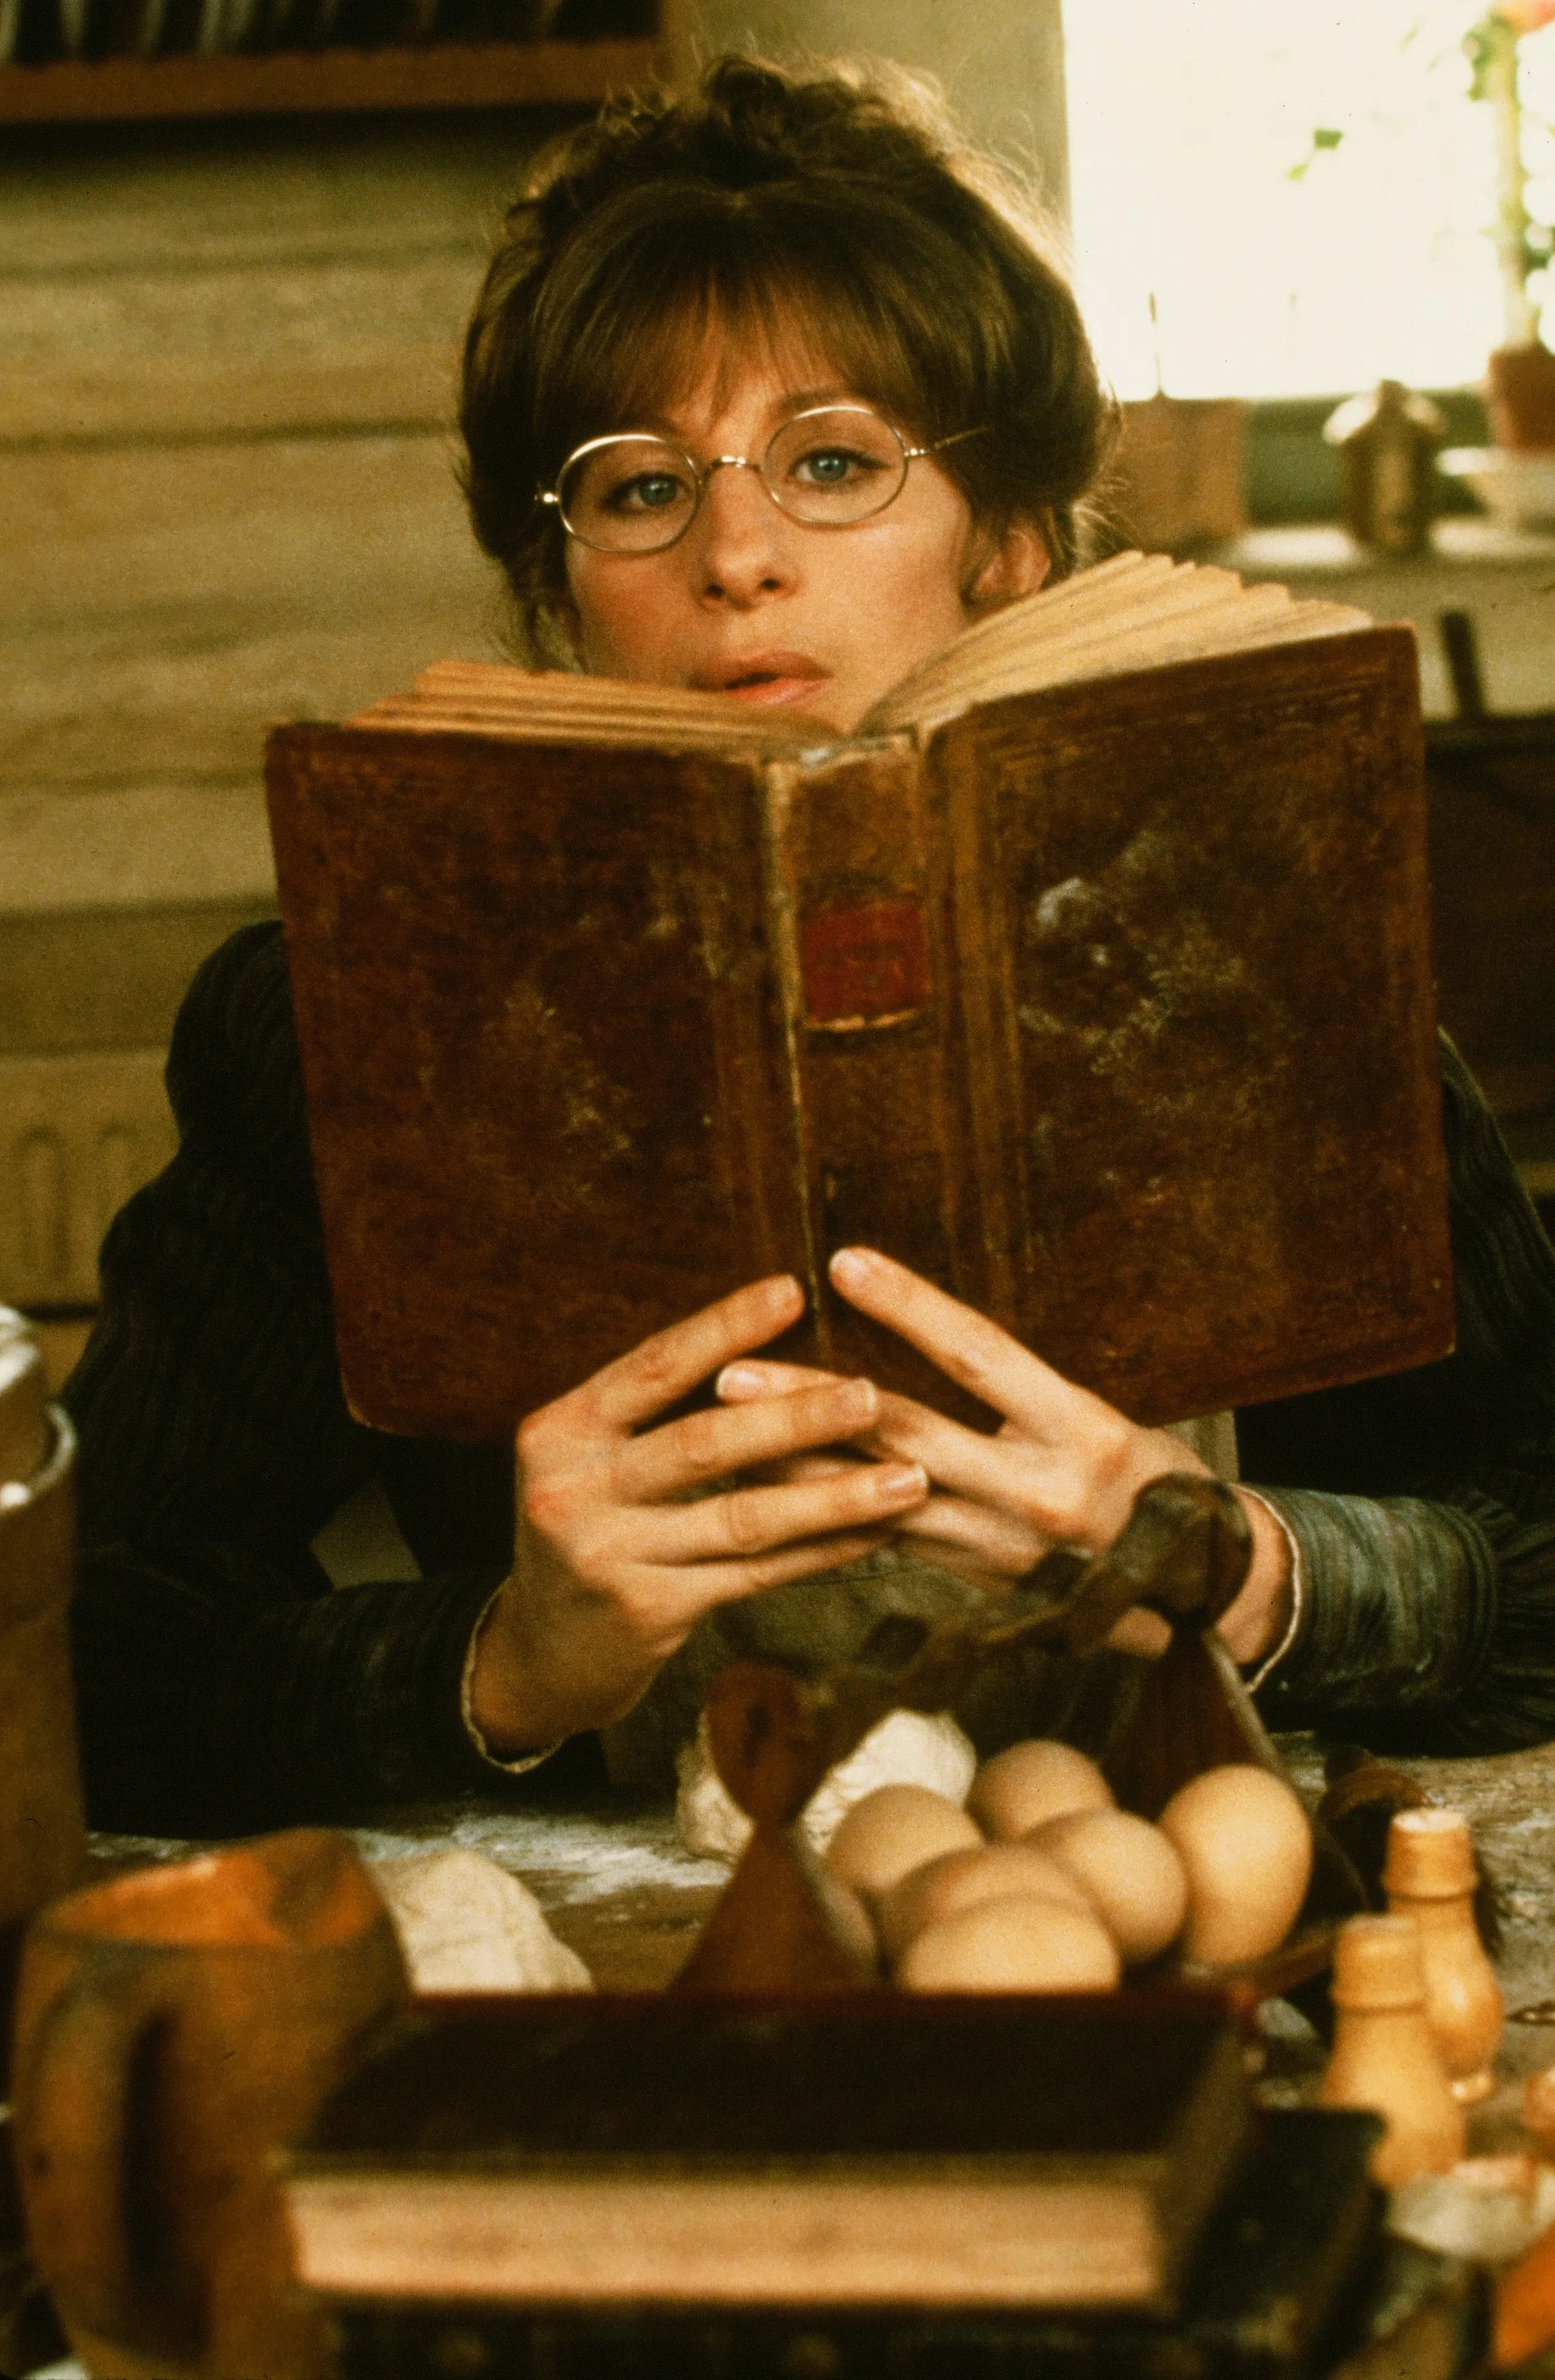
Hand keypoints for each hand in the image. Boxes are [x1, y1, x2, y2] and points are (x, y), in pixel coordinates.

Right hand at [466, 1272, 929, 1755]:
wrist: (541, 1649)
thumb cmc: (590, 1526)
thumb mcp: (589, 1458)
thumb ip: (650, 1411)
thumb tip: (764, 1345)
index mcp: (560, 1431)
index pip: (651, 1368)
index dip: (722, 1327)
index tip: (791, 1292)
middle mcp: (573, 1491)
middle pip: (703, 1444)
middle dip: (795, 1418)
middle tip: (872, 1395)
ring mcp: (609, 1557)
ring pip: (742, 1518)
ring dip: (833, 1497)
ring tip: (908, 1477)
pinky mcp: (648, 1612)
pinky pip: (754, 1574)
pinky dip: (820, 1551)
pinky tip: (874, 1534)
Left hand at [715, 1247, 1292, 1668]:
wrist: (1199, 1591)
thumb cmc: (1151, 1481)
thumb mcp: (1104, 1419)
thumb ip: (1019, 1390)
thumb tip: (927, 1327)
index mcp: (1082, 1431)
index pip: (980, 1354)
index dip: (911, 1306)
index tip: (845, 1262)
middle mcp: (1037, 1494)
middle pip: (906, 1436)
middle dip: (812, 1405)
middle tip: (734, 1372)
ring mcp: (999, 1550)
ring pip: (875, 1499)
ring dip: (794, 1468)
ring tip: (725, 1435)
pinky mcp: (972, 1583)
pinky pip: (883, 1542)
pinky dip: (822, 1514)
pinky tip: (765, 1494)